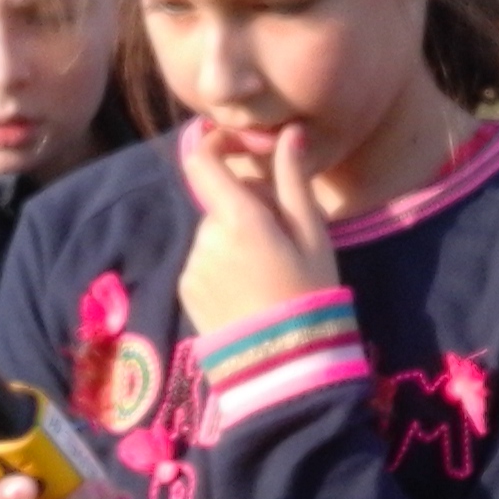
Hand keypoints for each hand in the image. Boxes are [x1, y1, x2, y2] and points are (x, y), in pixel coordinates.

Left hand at [177, 122, 338, 335]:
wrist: (284, 364)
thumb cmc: (310, 294)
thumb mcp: (312, 236)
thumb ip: (293, 181)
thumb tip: (289, 134)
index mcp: (237, 218)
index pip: (203, 162)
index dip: (214, 145)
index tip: (235, 147)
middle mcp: (205, 237)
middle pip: (219, 203)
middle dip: (245, 209)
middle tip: (282, 239)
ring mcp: (192, 266)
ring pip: (212, 235)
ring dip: (234, 241)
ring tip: (268, 274)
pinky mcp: (186, 291)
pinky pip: (204, 262)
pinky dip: (222, 266)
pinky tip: (249, 292)